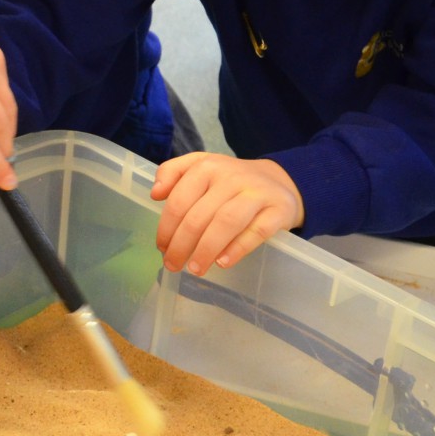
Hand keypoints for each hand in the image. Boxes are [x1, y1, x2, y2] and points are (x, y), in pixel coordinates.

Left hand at [152, 153, 303, 274]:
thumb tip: (155, 193)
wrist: (279, 181)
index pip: (180, 201)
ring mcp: (257, 193)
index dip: (166, 228)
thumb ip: (172, 173)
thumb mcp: (201, 166)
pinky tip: (222, 262)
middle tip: (173, 265)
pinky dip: (237, 249)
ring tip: (195, 268)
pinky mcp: (279, 210)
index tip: (162, 248)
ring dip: (205, 249)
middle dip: (181, 245)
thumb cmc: (230, 181)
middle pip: (199, 216)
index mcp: (208, 166)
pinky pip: (256, 232)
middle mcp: (232, 177)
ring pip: (226, 222)